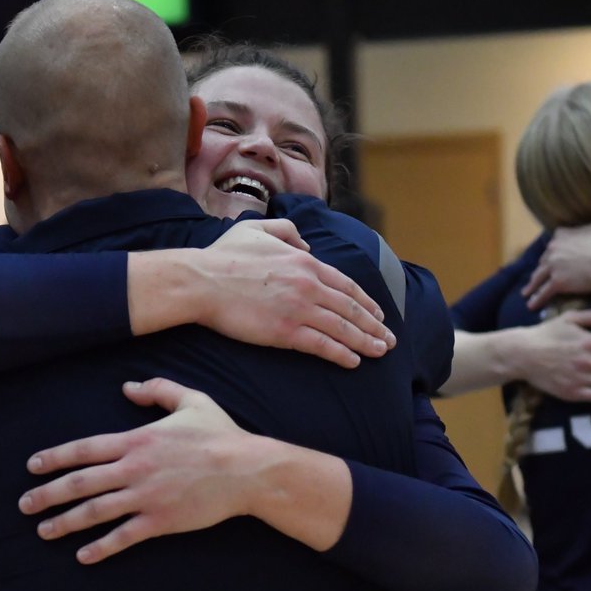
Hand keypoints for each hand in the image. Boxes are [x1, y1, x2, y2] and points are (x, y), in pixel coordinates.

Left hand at [20, 378, 258, 563]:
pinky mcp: (160, 521)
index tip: (33, 467)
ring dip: (65, 522)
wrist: (246, 469)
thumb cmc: (221, 434)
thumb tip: (128, 387)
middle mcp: (134, 469)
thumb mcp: (191, 400)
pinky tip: (82, 555)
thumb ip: (157, 390)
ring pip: (95, 512)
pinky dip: (101, 547)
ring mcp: (145, 497)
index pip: (84, 450)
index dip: (55, 458)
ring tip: (43, 531)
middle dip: (47, 494)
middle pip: (80, 483)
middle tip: (25, 504)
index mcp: (137, 440)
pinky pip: (123, 537)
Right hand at [193, 219, 395, 367]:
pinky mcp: (286, 331)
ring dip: (365, 341)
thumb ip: (287, 231)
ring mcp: (299, 309)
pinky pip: (322, 345)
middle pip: (351, 308)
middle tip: (388, 340)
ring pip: (342, 328)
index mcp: (304, 262)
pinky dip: (341, 353)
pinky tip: (353, 361)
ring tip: (379, 352)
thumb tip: (306, 245)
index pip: (345, 285)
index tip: (378, 314)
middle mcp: (309, 284)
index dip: (365, 302)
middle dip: (374, 326)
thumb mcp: (258, 230)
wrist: (202, 281)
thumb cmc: (224, 256)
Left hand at [523, 224, 590, 309]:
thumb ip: (584, 231)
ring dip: (532, 286)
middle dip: (541, 269)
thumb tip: (584, 232)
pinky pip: (544, 292)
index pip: (553, 242)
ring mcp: (553, 265)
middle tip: (537, 277)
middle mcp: (554, 248)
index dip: (553, 251)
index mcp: (563, 235)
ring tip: (526, 292)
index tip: (551, 256)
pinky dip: (537, 300)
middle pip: (543, 260)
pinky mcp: (557, 282)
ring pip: (539, 277)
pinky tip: (532, 305)